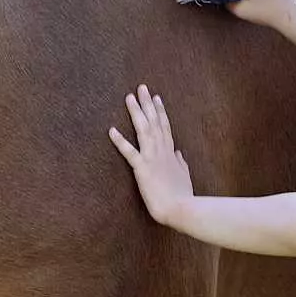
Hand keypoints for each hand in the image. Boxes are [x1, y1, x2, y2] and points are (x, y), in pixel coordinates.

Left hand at [106, 86, 196, 227]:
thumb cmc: (182, 196)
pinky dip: (120, 141)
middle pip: (154, 122)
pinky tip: (111, 130)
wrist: (182, 209)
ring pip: (143, 130)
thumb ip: (181, 163)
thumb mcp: (184, 176)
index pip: (165, 126)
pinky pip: (129, 152)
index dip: (160, 111)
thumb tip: (179, 153)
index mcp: (171, 153)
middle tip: (141, 87)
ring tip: (129, 97)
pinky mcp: (143, 169)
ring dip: (136, 112)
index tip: (156, 97)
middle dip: (147, 103)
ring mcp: (152, 158)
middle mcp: (162, 151)